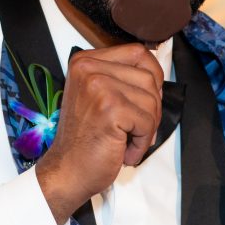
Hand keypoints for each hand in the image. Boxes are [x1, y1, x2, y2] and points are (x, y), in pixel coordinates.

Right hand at [36, 43, 162, 224]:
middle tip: (135, 128)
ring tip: (126, 140)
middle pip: (149, 77)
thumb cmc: (86, 139)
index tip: (145, 101)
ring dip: (147, 127)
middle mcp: (89, 68)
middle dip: (152, 107)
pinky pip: (148, 122)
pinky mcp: (110, 109)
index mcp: (85, 61)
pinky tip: (124, 151)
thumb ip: (121, 79)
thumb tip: (157, 74)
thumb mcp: (99, 96)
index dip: (152, 77)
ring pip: (152, 100)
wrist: (67, 172)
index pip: (138, 53)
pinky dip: (142, 142)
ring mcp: (99, 87)